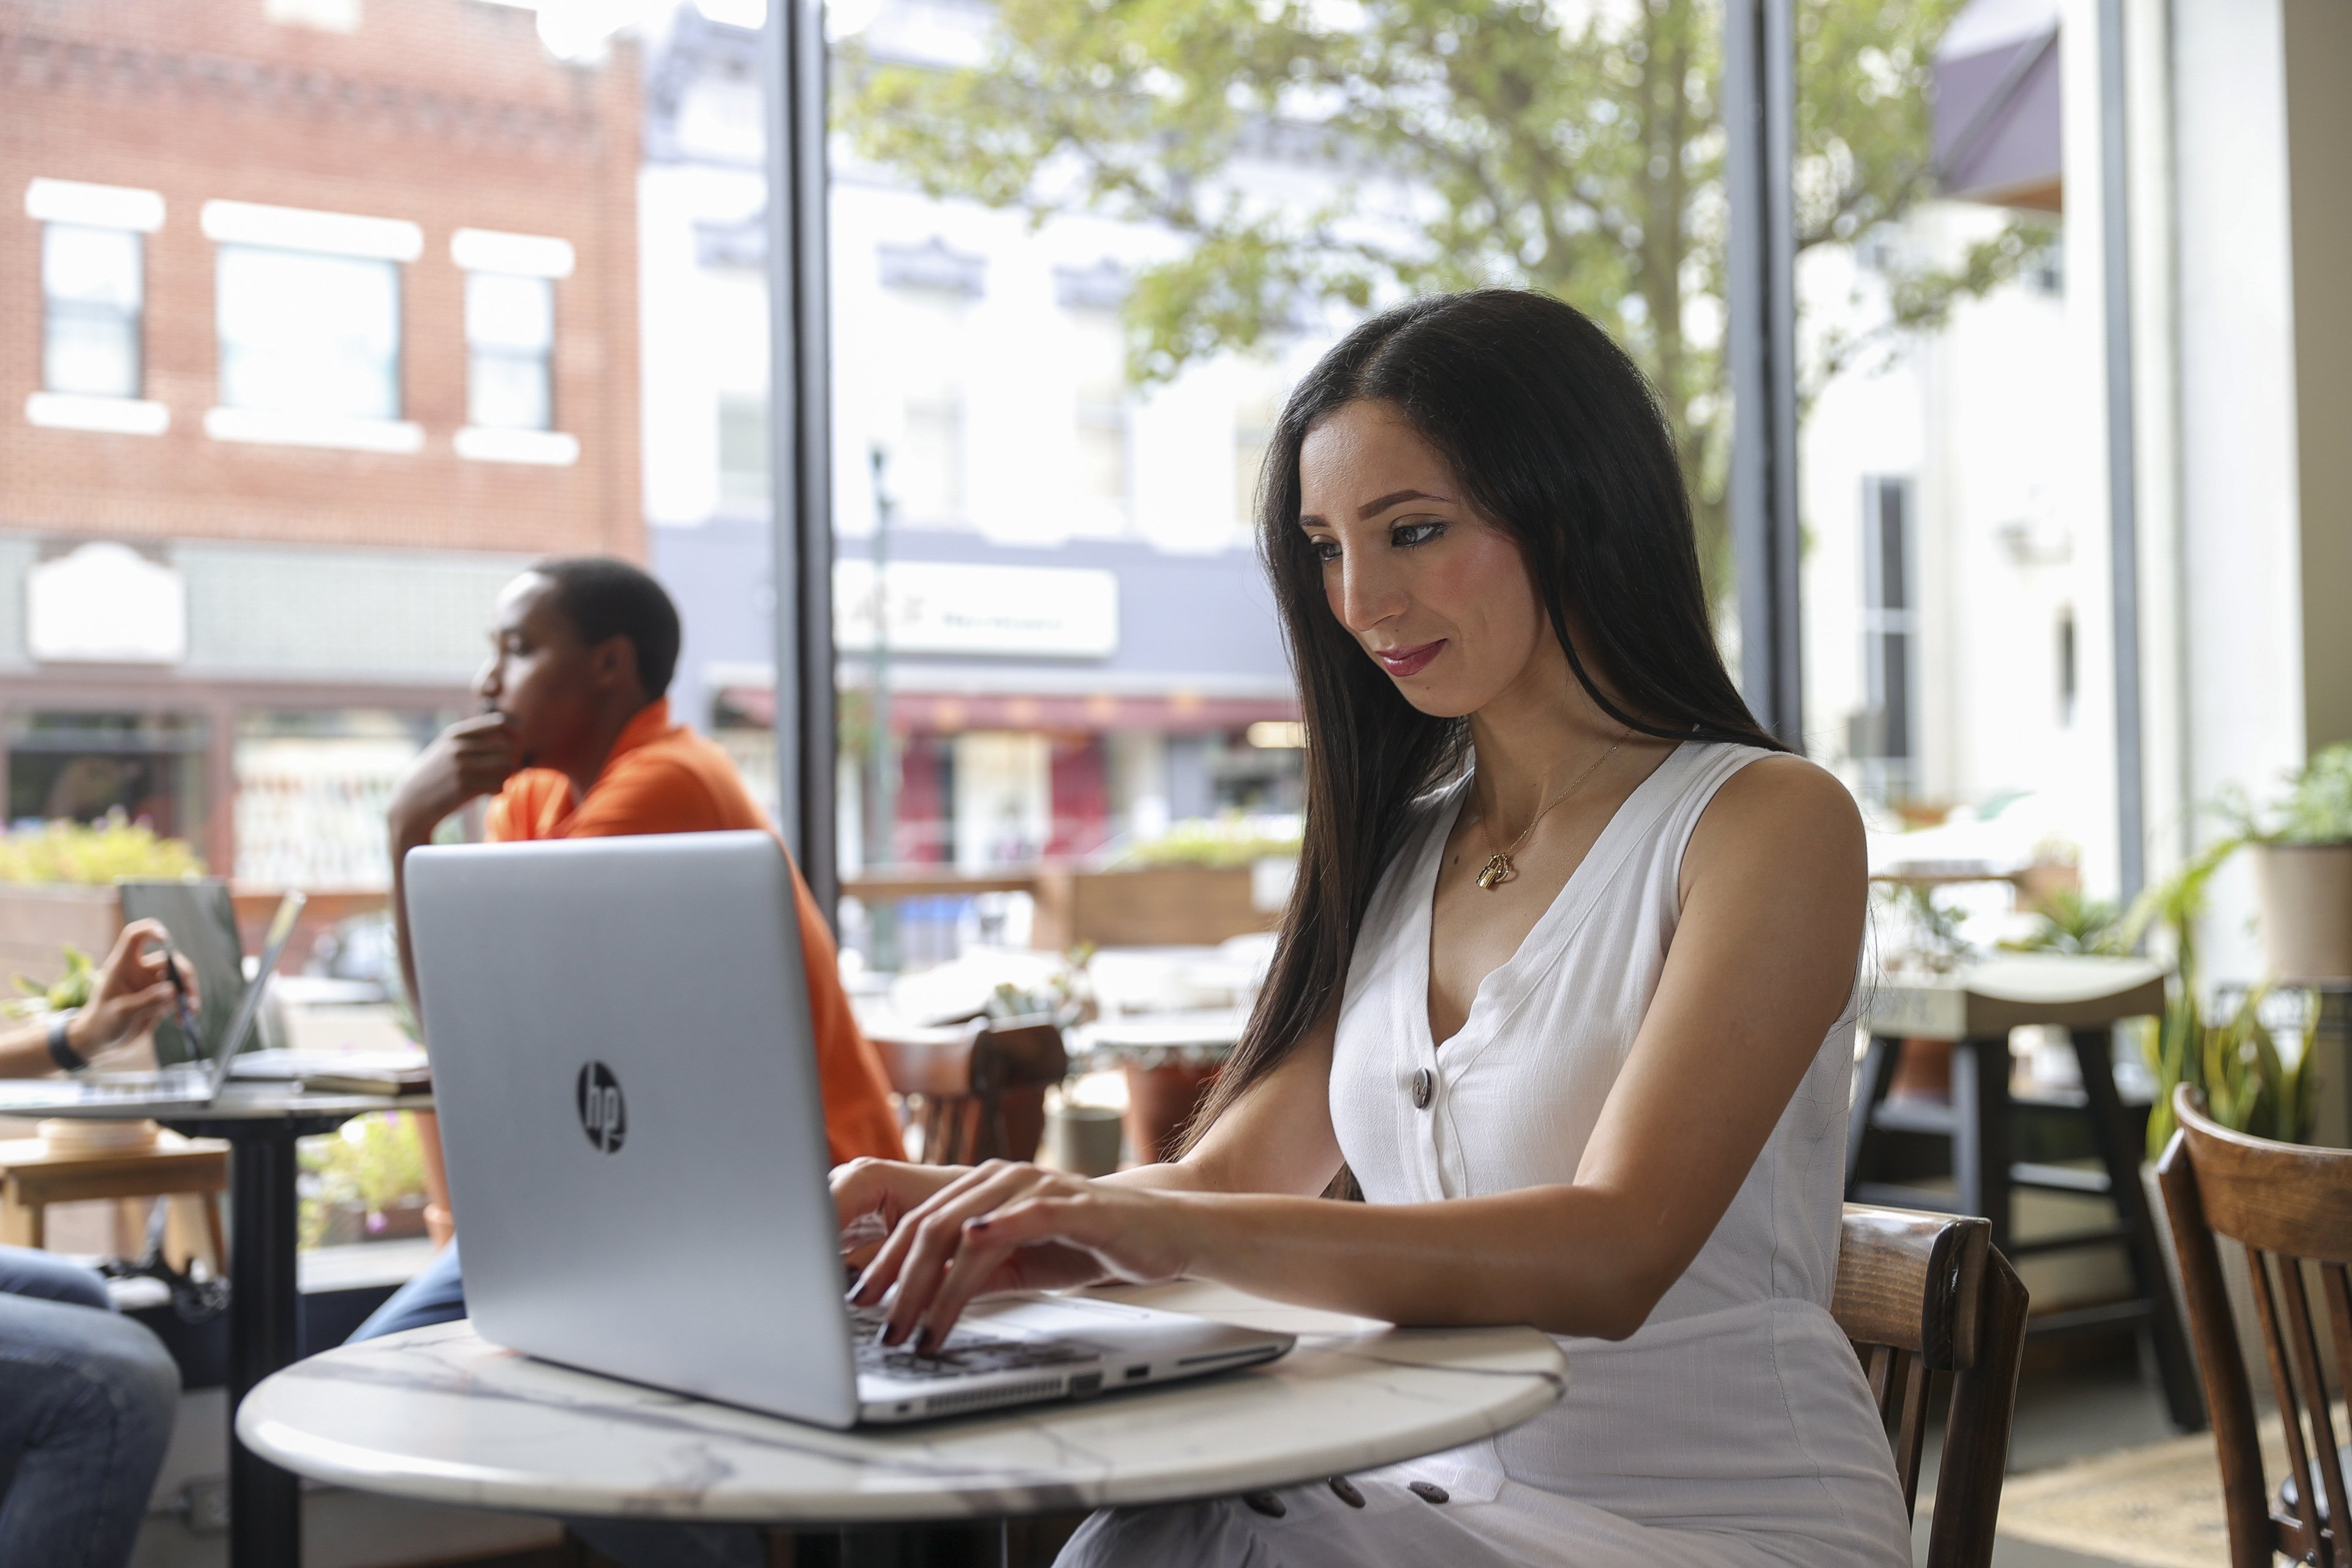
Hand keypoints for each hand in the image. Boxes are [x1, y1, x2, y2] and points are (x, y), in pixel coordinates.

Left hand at [68, 919, 193, 1057]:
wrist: (99, 1043)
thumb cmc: (100, 1024)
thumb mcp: (120, 1014)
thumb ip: (145, 1002)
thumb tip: (172, 991)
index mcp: (123, 966)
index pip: (136, 936)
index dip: (151, 930)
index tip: (165, 939)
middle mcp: (140, 971)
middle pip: (169, 960)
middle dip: (183, 975)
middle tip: (190, 994)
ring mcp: (151, 985)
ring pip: (178, 979)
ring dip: (188, 992)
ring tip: (192, 1010)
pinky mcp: (159, 1000)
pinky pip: (179, 997)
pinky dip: (185, 1006)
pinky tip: (182, 1020)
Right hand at [389, 713, 520, 845]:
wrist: (411, 803)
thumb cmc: (436, 776)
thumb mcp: (446, 750)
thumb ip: (471, 739)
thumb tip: (507, 729)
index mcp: (456, 734)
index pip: (499, 723)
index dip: (515, 735)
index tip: (515, 747)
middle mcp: (458, 747)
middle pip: (508, 747)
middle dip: (513, 760)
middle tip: (507, 771)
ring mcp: (461, 766)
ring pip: (507, 766)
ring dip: (508, 776)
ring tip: (498, 782)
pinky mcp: (464, 787)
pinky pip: (498, 785)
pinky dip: (499, 790)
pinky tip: (490, 793)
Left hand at [845, 1160, 1201, 1353]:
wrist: (1162, 1232)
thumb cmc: (1090, 1244)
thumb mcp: (1017, 1263)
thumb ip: (970, 1272)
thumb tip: (916, 1299)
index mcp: (982, 1188)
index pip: (917, 1223)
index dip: (881, 1263)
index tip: (857, 1303)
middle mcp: (1001, 1179)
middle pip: (930, 1227)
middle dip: (897, 1283)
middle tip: (881, 1329)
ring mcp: (1036, 1187)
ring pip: (966, 1230)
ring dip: (934, 1286)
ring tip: (916, 1327)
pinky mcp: (1073, 1204)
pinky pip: (1026, 1215)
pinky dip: (996, 1231)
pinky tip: (971, 1248)